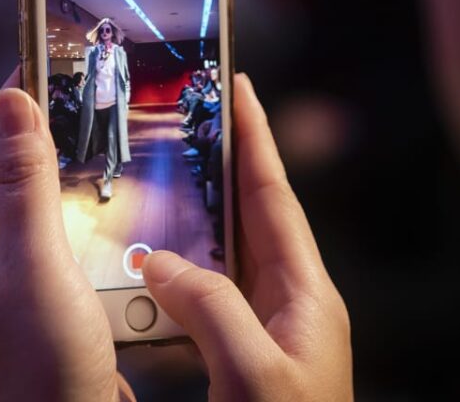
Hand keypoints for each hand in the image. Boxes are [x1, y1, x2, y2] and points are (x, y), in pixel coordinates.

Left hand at [0, 70, 128, 401]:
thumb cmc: (39, 366)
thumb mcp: (34, 262)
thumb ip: (25, 179)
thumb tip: (10, 97)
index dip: (18, 101)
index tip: (54, 56)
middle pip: (11, 172)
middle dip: (50, 135)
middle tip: (94, 93)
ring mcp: (6, 278)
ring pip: (40, 204)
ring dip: (72, 176)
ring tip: (110, 137)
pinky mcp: (39, 296)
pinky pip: (60, 238)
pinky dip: (86, 215)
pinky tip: (117, 202)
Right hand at [143, 73, 352, 400]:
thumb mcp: (252, 374)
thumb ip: (209, 308)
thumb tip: (160, 264)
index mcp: (307, 294)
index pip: (275, 196)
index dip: (257, 138)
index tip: (240, 86)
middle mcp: (291, 300)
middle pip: (253, 214)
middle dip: (225, 163)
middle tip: (192, 118)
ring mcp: (269, 325)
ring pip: (228, 253)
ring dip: (197, 217)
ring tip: (164, 179)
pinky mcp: (246, 350)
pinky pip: (211, 294)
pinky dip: (182, 273)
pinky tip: (152, 267)